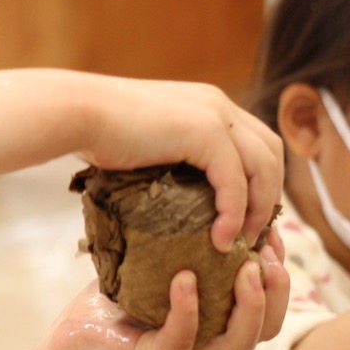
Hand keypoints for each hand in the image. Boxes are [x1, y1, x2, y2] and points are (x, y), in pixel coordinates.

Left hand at [45, 228, 287, 349]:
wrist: (71, 336)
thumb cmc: (115, 299)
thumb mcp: (156, 264)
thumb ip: (186, 241)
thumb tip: (211, 190)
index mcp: (217, 323)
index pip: (268, 309)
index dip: (280, 276)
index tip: (272, 237)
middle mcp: (207, 343)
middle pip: (265, 330)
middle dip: (278, 292)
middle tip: (268, 254)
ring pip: (235, 343)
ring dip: (250, 305)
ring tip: (246, 268)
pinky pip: (179, 340)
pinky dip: (187, 309)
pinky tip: (184, 278)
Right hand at [76, 78, 283, 252]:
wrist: (77, 113)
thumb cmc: (97, 133)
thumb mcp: (147, 145)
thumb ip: (170, 160)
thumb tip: (174, 199)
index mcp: (208, 105)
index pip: (257, 144)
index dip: (261, 183)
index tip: (249, 221)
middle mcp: (219, 105)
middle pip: (271, 154)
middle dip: (269, 197)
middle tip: (253, 237)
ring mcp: (215, 114)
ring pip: (264, 167)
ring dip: (258, 210)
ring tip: (242, 245)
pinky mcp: (205, 131)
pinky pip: (235, 180)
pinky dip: (235, 212)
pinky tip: (220, 239)